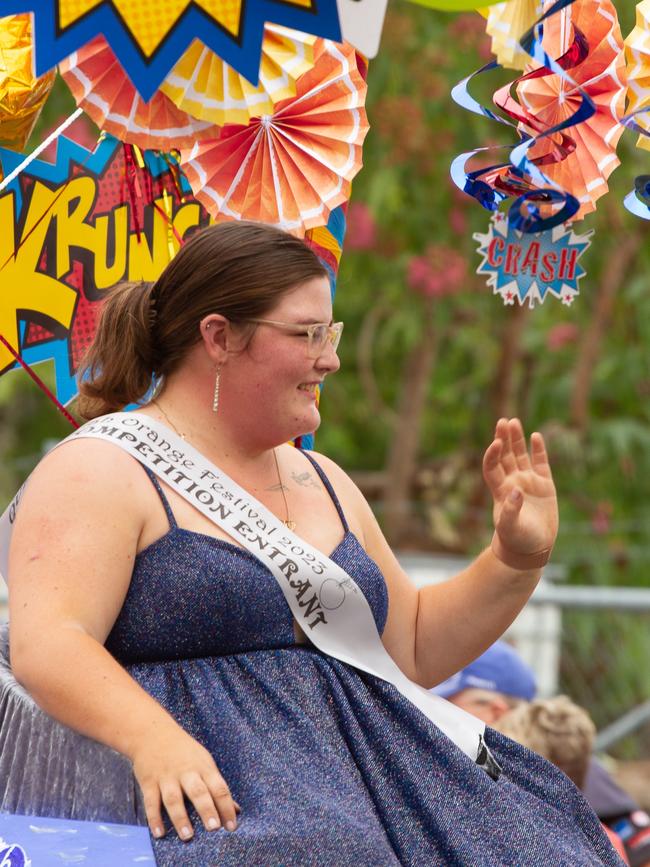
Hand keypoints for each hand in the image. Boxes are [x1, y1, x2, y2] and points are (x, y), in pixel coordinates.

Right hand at [132, 724, 239, 841]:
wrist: (152, 733)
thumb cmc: (183, 751)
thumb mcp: (204, 762)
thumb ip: (217, 786)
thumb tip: (236, 809)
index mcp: (204, 767)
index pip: (219, 787)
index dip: (227, 807)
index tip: (232, 826)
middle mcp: (186, 772)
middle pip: (198, 791)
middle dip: (207, 809)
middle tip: (214, 828)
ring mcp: (167, 777)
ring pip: (174, 798)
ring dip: (180, 817)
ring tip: (188, 835)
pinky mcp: (149, 782)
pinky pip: (151, 802)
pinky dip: (154, 818)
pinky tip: (159, 833)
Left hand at [482, 418, 557, 565]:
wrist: (532, 549)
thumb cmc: (517, 539)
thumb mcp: (511, 527)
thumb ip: (511, 510)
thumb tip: (516, 490)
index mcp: (500, 490)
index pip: (492, 466)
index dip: (493, 454)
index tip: (496, 443)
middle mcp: (512, 482)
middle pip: (505, 455)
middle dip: (503, 439)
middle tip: (503, 421)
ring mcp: (528, 482)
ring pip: (520, 455)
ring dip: (517, 440)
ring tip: (514, 422)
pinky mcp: (545, 485)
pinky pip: (540, 463)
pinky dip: (538, 450)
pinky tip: (536, 436)